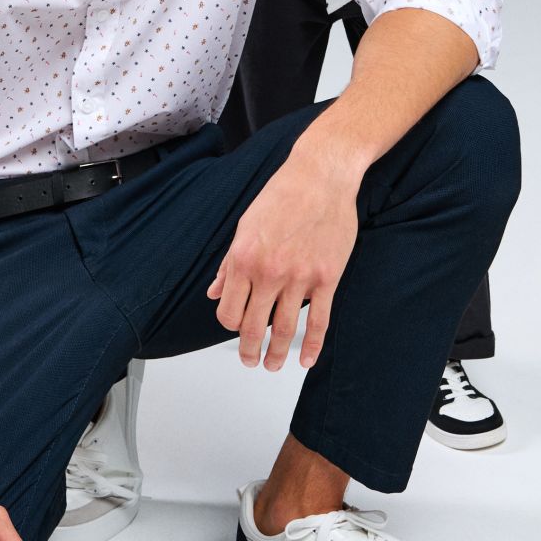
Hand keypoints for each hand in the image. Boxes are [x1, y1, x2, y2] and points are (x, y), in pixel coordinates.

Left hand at [206, 133, 359, 371]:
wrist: (320, 176)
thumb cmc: (282, 195)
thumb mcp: (245, 225)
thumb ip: (229, 263)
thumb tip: (213, 291)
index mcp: (243, 258)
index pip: (228, 311)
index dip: (229, 325)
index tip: (235, 330)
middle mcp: (268, 272)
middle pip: (253, 326)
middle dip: (249, 350)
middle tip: (250, 361)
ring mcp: (299, 277)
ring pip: (283, 329)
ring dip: (276, 354)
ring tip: (273, 365)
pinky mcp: (327, 278)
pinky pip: (318, 321)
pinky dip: (312, 346)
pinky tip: (306, 360)